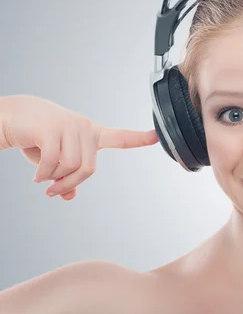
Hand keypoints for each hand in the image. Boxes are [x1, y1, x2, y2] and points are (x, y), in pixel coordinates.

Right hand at [1, 95, 157, 199]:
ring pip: (71, 166)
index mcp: (91, 134)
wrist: (9, 116)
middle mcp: (84, 128)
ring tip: (42, 178)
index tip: (156, 137)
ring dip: (54, 180)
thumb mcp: (52, 160)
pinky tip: (36, 175)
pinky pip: (53, 162)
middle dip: (69, 184)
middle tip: (52, 191)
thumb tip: (70, 197)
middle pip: (88, 168)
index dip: (139, 139)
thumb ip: (65, 177)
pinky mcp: (52, 129)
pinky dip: (43, 174)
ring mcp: (69, 126)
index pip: (120, 138)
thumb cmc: (34, 137)